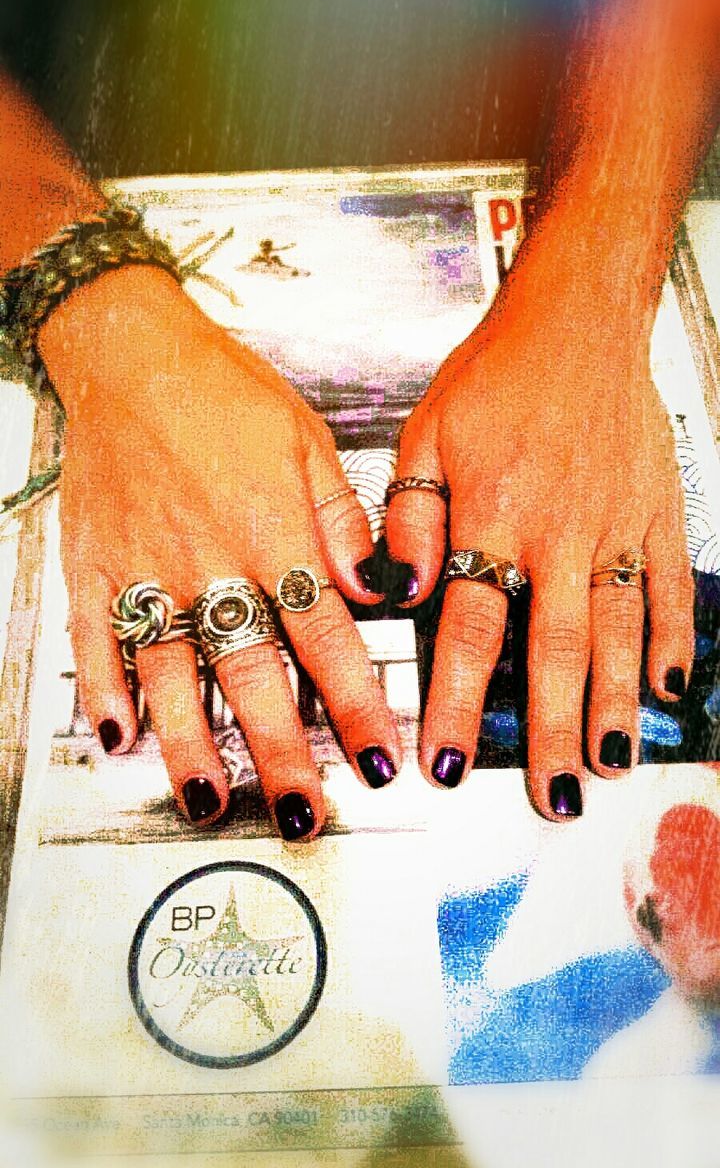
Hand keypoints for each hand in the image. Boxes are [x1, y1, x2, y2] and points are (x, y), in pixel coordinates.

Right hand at [40, 266, 401, 835]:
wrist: (131, 353)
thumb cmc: (225, 392)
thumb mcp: (309, 443)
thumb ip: (346, 522)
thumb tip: (382, 587)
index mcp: (275, 533)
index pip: (328, 639)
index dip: (358, 706)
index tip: (380, 760)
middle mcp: (213, 561)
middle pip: (254, 674)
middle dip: (284, 752)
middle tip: (306, 814)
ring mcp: (147, 568)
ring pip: (174, 672)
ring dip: (192, 742)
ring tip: (211, 800)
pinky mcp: (95, 566)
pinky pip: (98, 638)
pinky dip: (105, 689)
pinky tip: (118, 736)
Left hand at [386, 270, 693, 819]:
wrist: (577, 319)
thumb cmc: (496, 377)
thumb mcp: (426, 436)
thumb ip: (409, 519)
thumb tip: (397, 592)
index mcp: (494, 514)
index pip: (470, 627)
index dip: (457, 699)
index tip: (444, 760)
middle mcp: (560, 530)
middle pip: (555, 648)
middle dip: (551, 729)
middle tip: (553, 795)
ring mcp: (617, 526)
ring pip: (619, 631)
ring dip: (615, 703)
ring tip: (610, 764)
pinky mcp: (656, 513)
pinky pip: (670, 587)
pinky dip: (674, 641)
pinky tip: (669, 688)